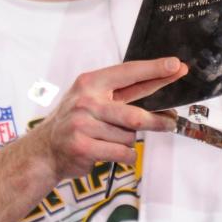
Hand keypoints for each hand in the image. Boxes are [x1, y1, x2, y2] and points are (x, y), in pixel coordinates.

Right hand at [28, 58, 186, 182]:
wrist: (45, 149)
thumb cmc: (76, 122)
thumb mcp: (93, 99)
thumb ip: (122, 96)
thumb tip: (160, 93)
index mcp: (92, 82)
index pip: (129, 73)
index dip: (154, 69)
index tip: (176, 65)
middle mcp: (87, 100)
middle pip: (134, 114)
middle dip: (157, 120)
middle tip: (171, 122)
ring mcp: (83, 124)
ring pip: (129, 137)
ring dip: (129, 142)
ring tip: (113, 141)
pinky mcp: (83, 146)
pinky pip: (121, 153)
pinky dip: (126, 156)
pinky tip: (112, 153)